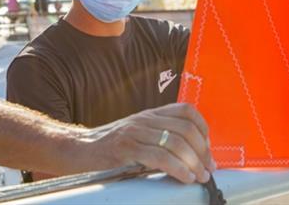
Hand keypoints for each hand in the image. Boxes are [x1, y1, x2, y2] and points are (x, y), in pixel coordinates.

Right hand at [80, 103, 214, 183]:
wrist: (80, 149)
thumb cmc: (111, 147)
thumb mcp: (138, 135)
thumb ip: (160, 137)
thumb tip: (190, 154)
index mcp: (151, 115)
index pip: (186, 111)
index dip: (203, 129)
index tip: (208, 151)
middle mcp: (145, 119)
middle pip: (185, 129)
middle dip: (202, 151)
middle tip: (208, 169)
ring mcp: (135, 132)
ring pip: (175, 142)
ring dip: (193, 162)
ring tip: (199, 177)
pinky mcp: (126, 148)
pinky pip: (159, 156)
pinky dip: (177, 168)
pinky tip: (184, 177)